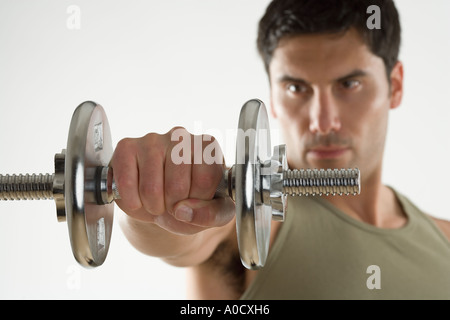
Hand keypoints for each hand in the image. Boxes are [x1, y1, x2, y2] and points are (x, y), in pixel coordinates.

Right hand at [110, 127, 234, 234]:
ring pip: (151, 188)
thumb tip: (183, 210)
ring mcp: (152, 139)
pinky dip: (132, 201)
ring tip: (158, 201)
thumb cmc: (192, 202)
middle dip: (174, 206)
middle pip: (177, 186)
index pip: (205, 179)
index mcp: (208, 147)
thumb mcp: (215, 213)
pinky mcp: (127, 147)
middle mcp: (181, 136)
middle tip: (173, 203)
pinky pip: (126, 183)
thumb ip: (212, 214)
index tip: (195, 199)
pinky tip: (139, 197)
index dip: (198, 200)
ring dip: (153, 206)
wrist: (162, 202)